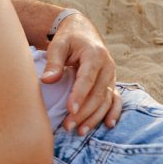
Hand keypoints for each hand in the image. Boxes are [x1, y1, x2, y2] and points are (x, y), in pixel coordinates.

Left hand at [42, 13, 120, 133]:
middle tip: (68, 126)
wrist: (83, 32)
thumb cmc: (68, 38)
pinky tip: (108, 125)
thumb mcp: (58, 44)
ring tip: (80, 132)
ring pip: (105, 100)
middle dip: (83, 112)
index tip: (70, 110)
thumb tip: (47, 81)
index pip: (87, 78)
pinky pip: (115, 100)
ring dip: (94, 117)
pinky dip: (113, 112)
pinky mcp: (110, 82)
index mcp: (95, 55)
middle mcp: (107, 67)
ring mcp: (111, 76)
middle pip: (97, 94)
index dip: (79, 95)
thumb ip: (54, 62)